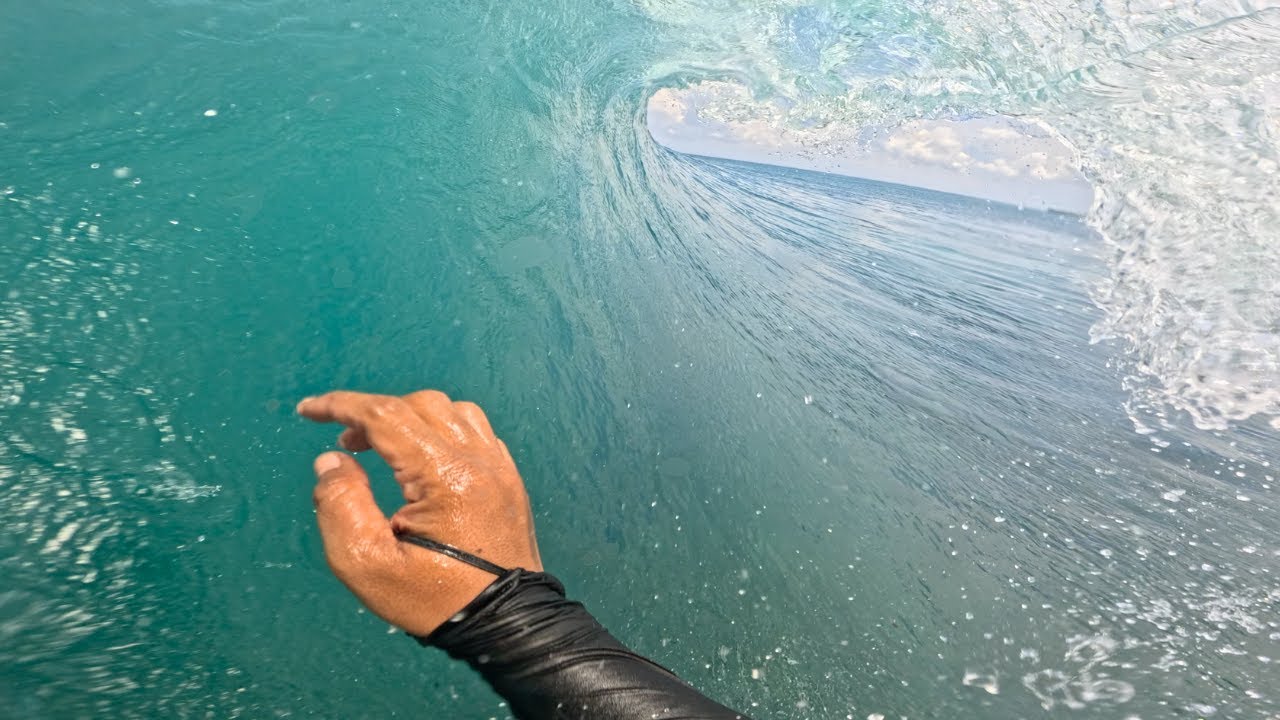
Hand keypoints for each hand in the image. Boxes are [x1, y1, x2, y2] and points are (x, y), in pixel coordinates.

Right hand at [297, 390, 542, 635]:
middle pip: (419, 405)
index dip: (341, 406)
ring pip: (452, 411)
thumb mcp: (367, 564)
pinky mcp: (509, 479)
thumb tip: (332, 459)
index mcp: (445, 476)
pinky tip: (424, 460)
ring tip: (384, 450)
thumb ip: (340, 505)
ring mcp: (500, 467)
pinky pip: (475, 431)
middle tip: (346, 446)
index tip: (307, 410)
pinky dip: (442, 430)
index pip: (386, 416)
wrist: (505, 624)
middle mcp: (479, 460)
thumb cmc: (433, 601)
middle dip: (373, 415)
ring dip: (411, 417)